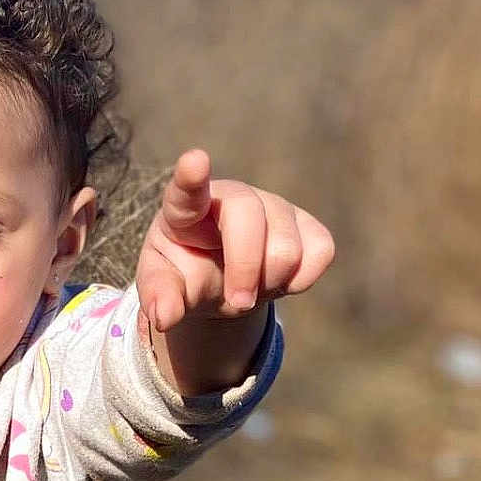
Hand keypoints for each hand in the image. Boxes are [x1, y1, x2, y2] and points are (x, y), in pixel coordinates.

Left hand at [136, 149, 333, 333]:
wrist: (221, 282)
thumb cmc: (186, 275)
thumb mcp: (164, 287)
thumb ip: (159, 298)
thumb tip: (164, 317)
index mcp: (186, 209)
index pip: (186, 190)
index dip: (191, 176)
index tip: (194, 162)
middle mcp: (234, 197)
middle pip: (249, 221)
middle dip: (245, 272)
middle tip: (237, 302)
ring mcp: (274, 206)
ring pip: (287, 250)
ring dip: (268, 284)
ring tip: (249, 287)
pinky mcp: (308, 224)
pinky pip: (320, 254)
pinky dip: (298, 282)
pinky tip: (276, 280)